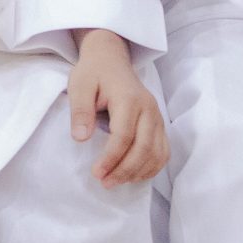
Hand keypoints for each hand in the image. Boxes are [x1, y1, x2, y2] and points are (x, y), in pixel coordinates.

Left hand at [69, 29, 167, 185]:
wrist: (111, 59)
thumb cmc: (93, 73)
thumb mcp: (79, 86)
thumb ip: (80, 111)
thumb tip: (80, 138)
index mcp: (129, 99)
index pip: (124, 136)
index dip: (111, 158)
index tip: (96, 173)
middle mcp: (149, 109)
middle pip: (144, 147)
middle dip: (125, 170)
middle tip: (105, 183)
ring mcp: (157, 117)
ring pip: (157, 152)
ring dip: (138, 172)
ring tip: (116, 182)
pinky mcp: (159, 124)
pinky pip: (163, 151)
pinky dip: (152, 167)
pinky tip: (134, 175)